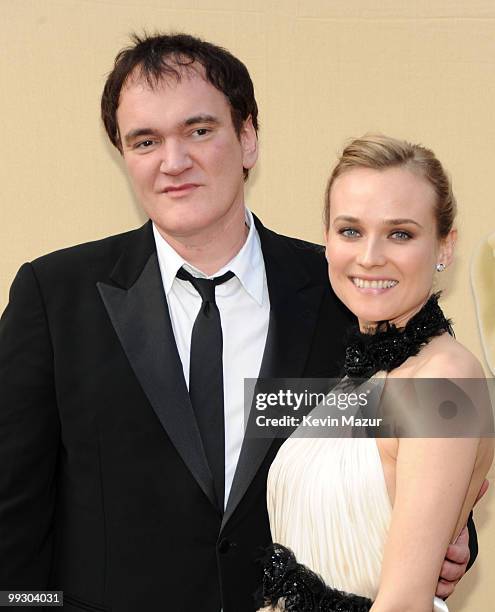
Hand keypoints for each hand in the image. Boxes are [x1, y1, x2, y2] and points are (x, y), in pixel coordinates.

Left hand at [435, 479, 488, 598]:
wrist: (421, 546)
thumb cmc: (438, 531)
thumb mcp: (448, 515)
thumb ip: (465, 500)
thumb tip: (483, 483)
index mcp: (456, 546)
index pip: (462, 553)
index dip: (455, 553)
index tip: (447, 550)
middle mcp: (453, 561)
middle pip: (457, 570)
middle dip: (448, 568)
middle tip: (438, 564)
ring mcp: (446, 573)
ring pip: (450, 582)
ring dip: (442, 579)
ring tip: (432, 573)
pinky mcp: (436, 584)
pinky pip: (442, 592)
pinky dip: (438, 589)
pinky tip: (432, 583)